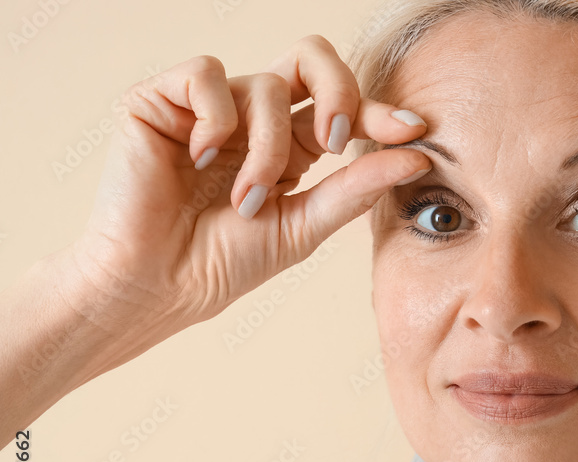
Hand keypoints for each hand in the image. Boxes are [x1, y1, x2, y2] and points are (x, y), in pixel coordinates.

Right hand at [69, 35, 429, 337]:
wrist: (158, 287)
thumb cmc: (223, 263)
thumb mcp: (304, 225)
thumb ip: (357, 188)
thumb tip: (419, 156)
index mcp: (288, 146)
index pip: (340, 107)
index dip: (378, 111)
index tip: (414, 130)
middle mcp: (252, 119)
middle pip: (310, 58)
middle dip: (338, 91)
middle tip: (336, 142)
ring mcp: (209, 108)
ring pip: (265, 84)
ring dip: (265, 150)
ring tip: (244, 199)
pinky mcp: (161, 101)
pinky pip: (206, 74)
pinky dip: (215, 120)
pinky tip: (200, 159)